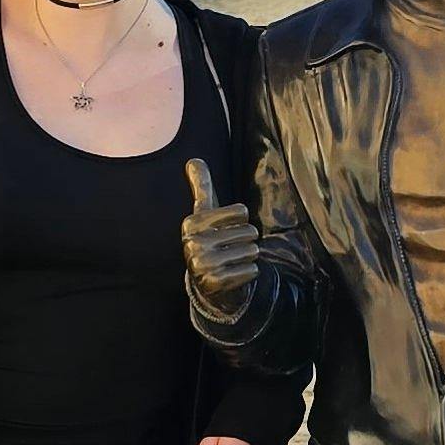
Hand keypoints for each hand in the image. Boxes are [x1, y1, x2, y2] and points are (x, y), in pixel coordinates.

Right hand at [181, 159, 261, 317]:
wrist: (208, 284)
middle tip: (231, 249)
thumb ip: (202, 187)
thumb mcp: (204, 214)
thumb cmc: (211, 241)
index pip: (241, 211)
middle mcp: (193, 242)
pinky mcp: (215, 283)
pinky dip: (249, 272)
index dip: (241, 220)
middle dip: (247, 241)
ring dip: (249, 257)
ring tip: (233, 261)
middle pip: (249, 232)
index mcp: (192, 222)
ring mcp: (202, 264)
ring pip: (252, 251)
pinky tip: (235, 274)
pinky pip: (251, 270)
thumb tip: (193, 160)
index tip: (226, 229)